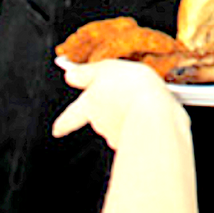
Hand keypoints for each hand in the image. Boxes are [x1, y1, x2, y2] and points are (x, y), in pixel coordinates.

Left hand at [52, 58, 188, 150]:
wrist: (156, 115)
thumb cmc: (131, 88)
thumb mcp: (106, 69)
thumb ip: (87, 73)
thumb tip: (69, 75)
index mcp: (89, 104)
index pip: (71, 115)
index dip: (63, 122)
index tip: (56, 130)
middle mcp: (101, 124)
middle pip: (100, 117)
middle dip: (109, 110)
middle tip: (123, 96)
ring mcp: (119, 135)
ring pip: (120, 124)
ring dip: (129, 115)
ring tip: (145, 100)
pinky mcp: (138, 143)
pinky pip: (140, 130)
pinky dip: (145, 123)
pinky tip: (157, 113)